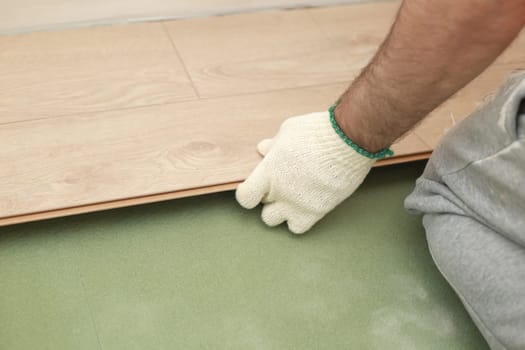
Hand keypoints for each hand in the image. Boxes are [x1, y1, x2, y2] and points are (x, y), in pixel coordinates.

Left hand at [236, 111, 375, 233]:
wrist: (349, 141)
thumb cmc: (318, 132)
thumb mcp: (288, 131)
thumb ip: (273, 145)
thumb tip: (262, 149)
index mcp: (269, 172)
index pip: (245, 197)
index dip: (248, 194)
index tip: (255, 188)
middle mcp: (280, 192)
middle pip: (262, 206)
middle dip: (268, 197)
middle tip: (280, 185)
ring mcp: (298, 204)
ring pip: (274, 220)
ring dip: (279, 211)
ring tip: (291, 197)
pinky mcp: (317, 211)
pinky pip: (297, 228)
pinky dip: (297, 220)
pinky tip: (305, 204)